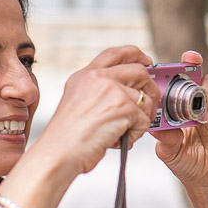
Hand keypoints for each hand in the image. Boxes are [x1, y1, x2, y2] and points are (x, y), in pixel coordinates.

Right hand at [33, 46, 158, 176]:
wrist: (58, 153)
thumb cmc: (67, 138)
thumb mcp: (78, 104)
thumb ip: (99, 94)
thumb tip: (128, 95)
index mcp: (84, 76)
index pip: (114, 54)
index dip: (134, 54)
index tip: (146, 60)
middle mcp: (97, 78)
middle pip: (138, 72)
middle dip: (150, 90)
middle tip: (149, 106)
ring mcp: (111, 90)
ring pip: (144, 100)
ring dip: (138, 121)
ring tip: (120, 134)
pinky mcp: (123, 106)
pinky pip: (143, 121)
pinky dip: (135, 135)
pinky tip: (117, 140)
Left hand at [151, 50, 207, 193]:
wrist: (207, 183)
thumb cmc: (186, 162)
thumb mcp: (169, 152)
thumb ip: (165, 137)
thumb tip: (155, 125)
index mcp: (190, 104)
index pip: (193, 76)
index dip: (193, 63)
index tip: (191, 58)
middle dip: (207, 93)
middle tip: (200, 117)